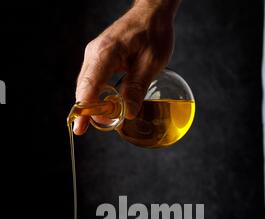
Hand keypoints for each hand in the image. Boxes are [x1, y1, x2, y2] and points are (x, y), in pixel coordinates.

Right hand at [74, 0, 179, 134]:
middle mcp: (94, 54)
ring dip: (91, 105)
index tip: (81, 127)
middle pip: (83, 89)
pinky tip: (103, 108)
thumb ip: (137, 87)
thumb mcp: (151, 63)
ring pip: (85, 87)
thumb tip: (128, 113)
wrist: (152, 14)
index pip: (89, 86)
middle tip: (92, 129)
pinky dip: (95, 97)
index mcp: (106, 53)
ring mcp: (94, 56)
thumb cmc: (153, 34)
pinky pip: (91, 82)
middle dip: (87, 112)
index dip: (85, 110)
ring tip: (100, 122)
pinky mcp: (98, 59)